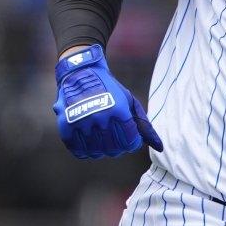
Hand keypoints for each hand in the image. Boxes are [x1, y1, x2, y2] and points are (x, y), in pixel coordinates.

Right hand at [53, 44, 162, 158]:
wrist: (81, 73)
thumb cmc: (109, 90)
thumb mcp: (129, 102)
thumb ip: (143, 125)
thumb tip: (160, 147)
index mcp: (118, 109)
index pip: (130, 140)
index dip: (132, 144)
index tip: (130, 140)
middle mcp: (100, 116)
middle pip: (113, 149)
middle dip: (118, 149)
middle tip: (117, 143)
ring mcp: (82, 121)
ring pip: (96, 152)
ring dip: (102, 151)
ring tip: (103, 143)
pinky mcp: (66, 125)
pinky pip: (77, 150)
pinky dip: (85, 152)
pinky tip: (90, 146)